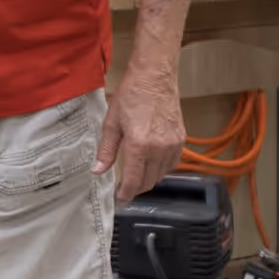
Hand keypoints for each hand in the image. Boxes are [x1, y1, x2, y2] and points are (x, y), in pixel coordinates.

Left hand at [93, 67, 185, 201]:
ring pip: (161, 175)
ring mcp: (173, 145)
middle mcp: (159, 148)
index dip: (125, 194)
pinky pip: (172, 164)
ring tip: (135, 177)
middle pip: (148, 181)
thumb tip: (97, 171)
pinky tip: (151, 165)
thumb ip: (106, 150)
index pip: (134, 180)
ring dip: (148, 180)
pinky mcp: (181, 140)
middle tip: (124, 190)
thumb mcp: (112, 122)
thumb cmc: (131, 95)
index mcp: (139, 145)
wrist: (155, 77)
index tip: (119, 200)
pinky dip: (161, 169)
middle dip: (135, 189)